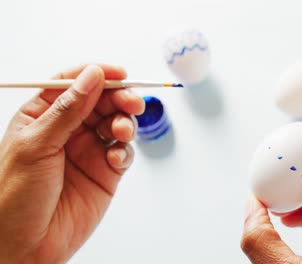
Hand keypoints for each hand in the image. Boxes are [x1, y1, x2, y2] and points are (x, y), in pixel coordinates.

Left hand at [0, 65, 144, 262]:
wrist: (27, 246)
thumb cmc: (14, 196)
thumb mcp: (37, 144)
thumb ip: (68, 109)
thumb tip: (92, 76)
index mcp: (43, 116)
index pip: (73, 84)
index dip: (97, 75)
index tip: (118, 73)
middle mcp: (68, 130)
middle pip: (101, 101)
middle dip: (119, 98)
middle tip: (131, 102)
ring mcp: (88, 151)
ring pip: (116, 124)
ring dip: (125, 123)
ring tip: (122, 132)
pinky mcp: (105, 173)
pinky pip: (123, 153)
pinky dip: (125, 152)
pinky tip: (115, 160)